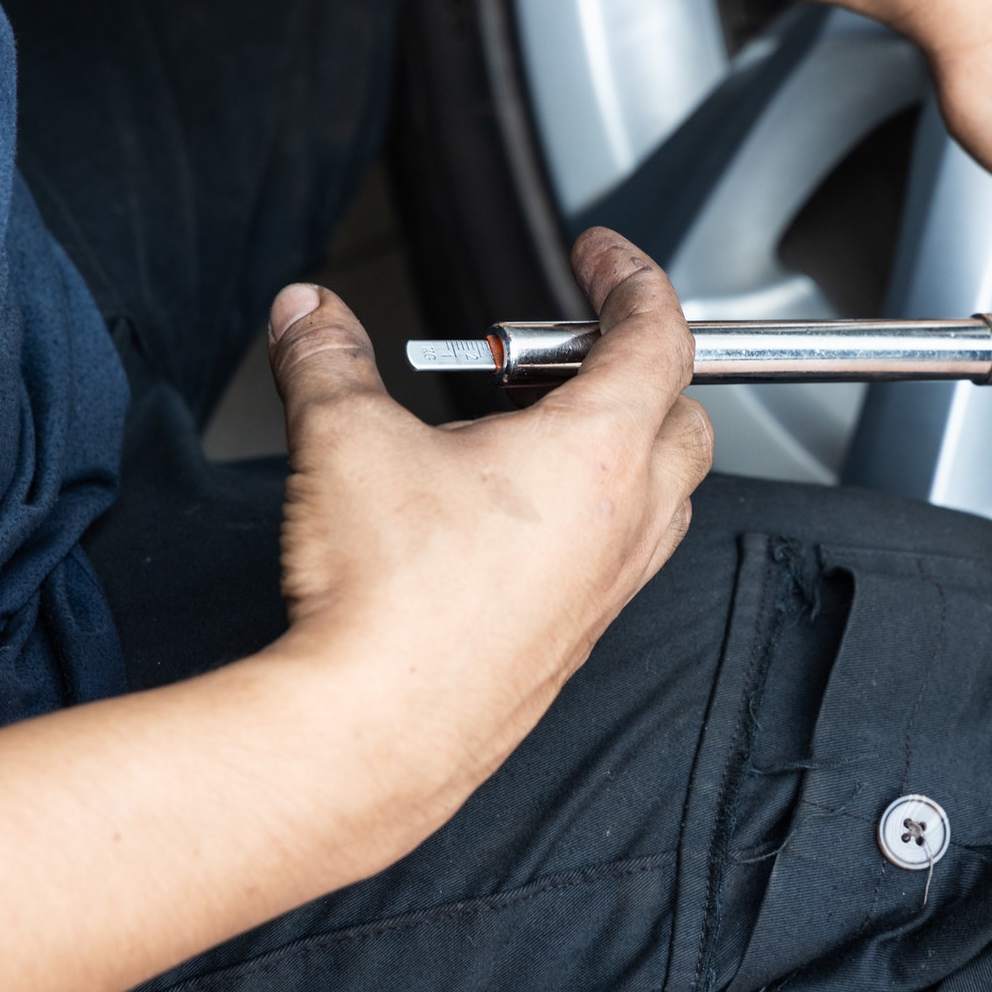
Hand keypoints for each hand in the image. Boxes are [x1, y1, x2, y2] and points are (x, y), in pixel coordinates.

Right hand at [262, 228, 713, 812]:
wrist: (371, 736)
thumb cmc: (386, 601)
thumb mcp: (343, 440)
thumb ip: (328, 358)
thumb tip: (308, 313)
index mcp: (599, 456)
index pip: (658, 337)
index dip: (633, 278)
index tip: (602, 255)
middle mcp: (624, 526)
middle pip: (684, 416)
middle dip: (639, 364)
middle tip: (561, 347)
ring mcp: (606, 591)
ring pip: (663, 495)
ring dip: (624, 446)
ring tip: (533, 427)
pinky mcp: (573, 641)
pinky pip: (618, 559)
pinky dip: (593, 518)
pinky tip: (510, 518)